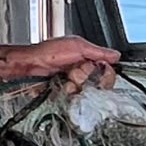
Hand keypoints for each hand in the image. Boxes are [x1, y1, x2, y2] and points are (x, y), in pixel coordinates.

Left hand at [4, 36, 118, 88]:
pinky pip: (75, 99)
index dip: (104, 72)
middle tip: (75, 70)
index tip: (97, 68)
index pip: (108, 71)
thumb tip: (116, 56)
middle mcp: (83, 72)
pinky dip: (68, 92)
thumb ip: (98, 51)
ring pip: (86, 92)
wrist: (29, 64)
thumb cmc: (48, 52)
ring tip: (64, 77)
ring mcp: (75, 84)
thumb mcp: (76, 46)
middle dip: (85, 76)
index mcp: (88, 59)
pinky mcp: (67, 94)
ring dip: (75, 84)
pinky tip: (61, 85)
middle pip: (98, 84)